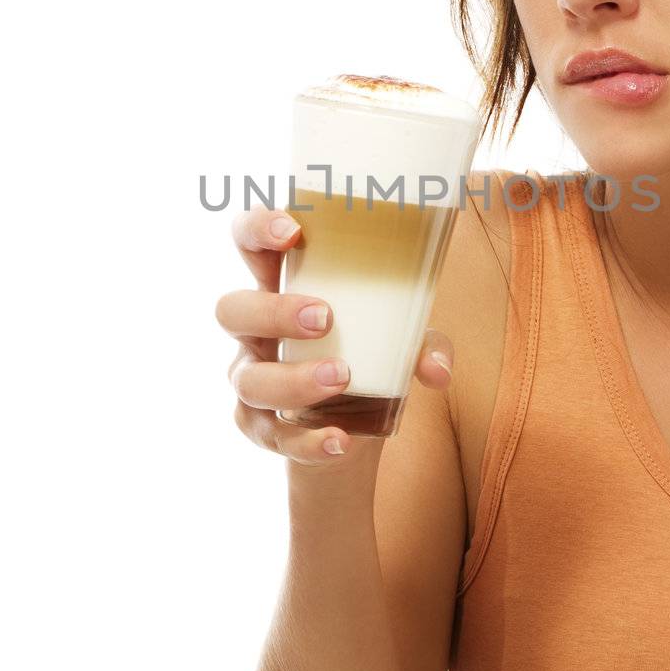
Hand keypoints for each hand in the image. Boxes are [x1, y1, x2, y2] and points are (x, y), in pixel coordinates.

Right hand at [215, 206, 454, 466]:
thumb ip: (422, 345)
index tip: (292, 231)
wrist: (353, 426)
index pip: (248, 244)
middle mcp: (255, 331)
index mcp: (282, 286)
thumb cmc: (370, 352)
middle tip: (325, 317)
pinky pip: (272, 436)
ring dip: (293, 378)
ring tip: (342, 377)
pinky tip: (340, 440)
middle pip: (232, 310)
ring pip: (250, 379)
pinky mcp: (262, 427)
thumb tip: (437, 368)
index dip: (256, 229)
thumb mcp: (402, 340)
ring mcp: (253, 379)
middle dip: (273, 312)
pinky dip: (308, 442)